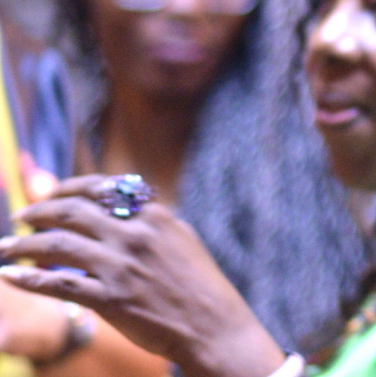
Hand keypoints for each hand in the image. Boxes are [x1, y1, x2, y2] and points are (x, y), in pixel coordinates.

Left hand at [0, 176, 286, 376]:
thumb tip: (119, 205)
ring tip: (5, 247)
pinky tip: (11, 277)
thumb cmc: (199, 285)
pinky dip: (29, 279)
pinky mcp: (111, 298)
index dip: (66, 189)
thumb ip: (150, 221)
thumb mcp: (181, 239)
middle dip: (38, 212)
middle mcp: (135, 235)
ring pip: (56, 245)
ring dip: (22, 245)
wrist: (214, 326)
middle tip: (20, 218)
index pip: (99, 189)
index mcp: (154, 216)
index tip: (48, 196)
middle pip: (71, 212)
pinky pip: (58, 284)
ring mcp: (121, 267)